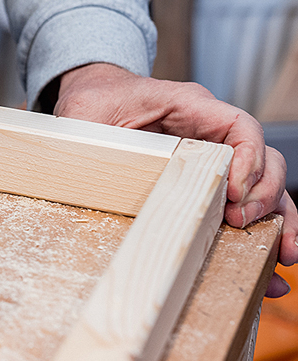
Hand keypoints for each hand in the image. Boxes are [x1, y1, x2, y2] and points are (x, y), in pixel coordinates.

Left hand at [55, 63, 297, 296]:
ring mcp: (215, 157)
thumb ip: (86, 131)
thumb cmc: (93, 100)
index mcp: (190, 106)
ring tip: (281, 256)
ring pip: (264, 186)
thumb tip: (82, 162)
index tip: (233, 191)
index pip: (239, 126)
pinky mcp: (208, 180)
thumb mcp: (83, 112)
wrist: (92, 98)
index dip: (248, 158)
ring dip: (278, 220)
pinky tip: (269, 263)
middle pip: (265, 159)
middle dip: (264, 195)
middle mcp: (212, 131)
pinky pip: (245, 204)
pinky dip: (262, 229)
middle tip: (240, 223)